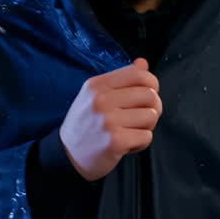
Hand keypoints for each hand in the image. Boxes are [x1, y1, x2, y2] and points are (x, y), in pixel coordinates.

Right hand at [59, 57, 161, 181]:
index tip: (147, 96)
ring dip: (146, 127)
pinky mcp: (115, 141)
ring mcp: (108, 121)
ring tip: (130, 132)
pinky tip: (126, 145)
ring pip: (151, 116)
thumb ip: (121, 79)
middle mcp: (101, 100)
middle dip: (152, 107)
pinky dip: (140, 143)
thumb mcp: (96, 95)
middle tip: (140, 118)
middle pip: (150, 95)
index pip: (139, 74)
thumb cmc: (85, 124)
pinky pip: (146, 136)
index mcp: (98, 85)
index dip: (152, 84)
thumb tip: (143, 63)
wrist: (67, 155)